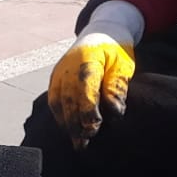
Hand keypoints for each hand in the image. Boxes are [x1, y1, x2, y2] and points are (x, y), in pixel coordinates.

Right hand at [46, 32, 135, 147]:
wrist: (100, 32)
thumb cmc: (115, 51)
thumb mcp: (123, 65)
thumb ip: (117, 87)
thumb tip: (113, 112)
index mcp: (86, 58)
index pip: (84, 88)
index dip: (88, 109)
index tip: (94, 126)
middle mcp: (67, 66)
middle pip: (68, 98)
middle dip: (76, 122)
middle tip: (85, 142)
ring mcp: (58, 73)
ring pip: (58, 102)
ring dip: (67, 124)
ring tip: (78, 143)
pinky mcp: (55, 79)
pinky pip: (54, 101)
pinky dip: (61, 117)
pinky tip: (70, 131)